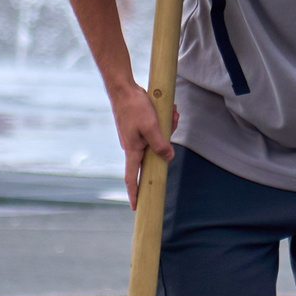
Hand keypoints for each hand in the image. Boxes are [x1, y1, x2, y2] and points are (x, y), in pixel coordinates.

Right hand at [109, 81, 172, 207]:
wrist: (123, 88)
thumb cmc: (134, 107)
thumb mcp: (151, 127)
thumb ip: (160, 144)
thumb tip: (168, 158)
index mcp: (133, 150)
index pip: (132, 178)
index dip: (134, 193)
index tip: (135, 207)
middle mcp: (133, 147)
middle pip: (153, 156)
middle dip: (167, 145)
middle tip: (172, 119)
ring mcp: (135, 137)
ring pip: (157, 141)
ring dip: (168, 128)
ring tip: (172, 111)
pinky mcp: (139, 128)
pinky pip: (155, 131)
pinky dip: (164, 122)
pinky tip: (170, 110)